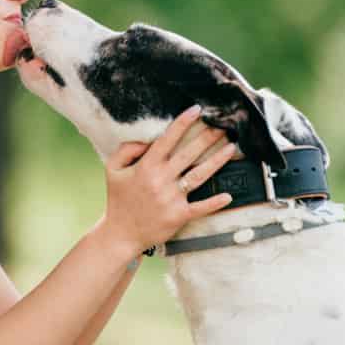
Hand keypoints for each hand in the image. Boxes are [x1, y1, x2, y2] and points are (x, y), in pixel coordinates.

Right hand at [98, 105, 238, 255]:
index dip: (183, 123)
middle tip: (223, 125)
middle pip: (189, 154)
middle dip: (207, 137)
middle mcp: (161, 180)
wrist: (121, 234)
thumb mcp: (113, 169)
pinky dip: (214, 202)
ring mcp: (171, 198)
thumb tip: (146, 139)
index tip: (197, 110)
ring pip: (199, 175)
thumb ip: (126, 149)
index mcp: (146, 166)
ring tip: (231, 147)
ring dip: (217, 160)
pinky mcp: (179, 216)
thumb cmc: (118, 199)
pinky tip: (228, 195)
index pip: (167, 139)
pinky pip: (200, 207)